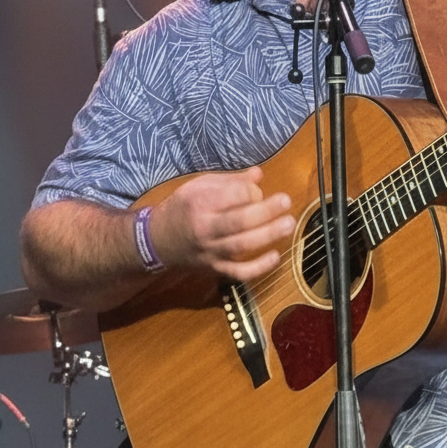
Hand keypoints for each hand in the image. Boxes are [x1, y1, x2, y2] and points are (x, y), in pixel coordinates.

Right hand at [149, 167, 294, 279]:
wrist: (158, 241)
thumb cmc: (182, 209)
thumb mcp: (198, 186)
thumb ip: (230, 181)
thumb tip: (258, 175)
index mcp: (199, 203)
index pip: (231, 196)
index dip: (250, 191)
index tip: (257, 189)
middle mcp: (205, 228)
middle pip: (240, 221)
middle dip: (266, 211)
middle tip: (286, 201)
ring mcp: (211, 251)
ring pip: (242, 245)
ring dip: (268, 235)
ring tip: (288, 223)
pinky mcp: (215, 269)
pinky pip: (239, 272)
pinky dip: (259, 267)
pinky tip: (275, 256)